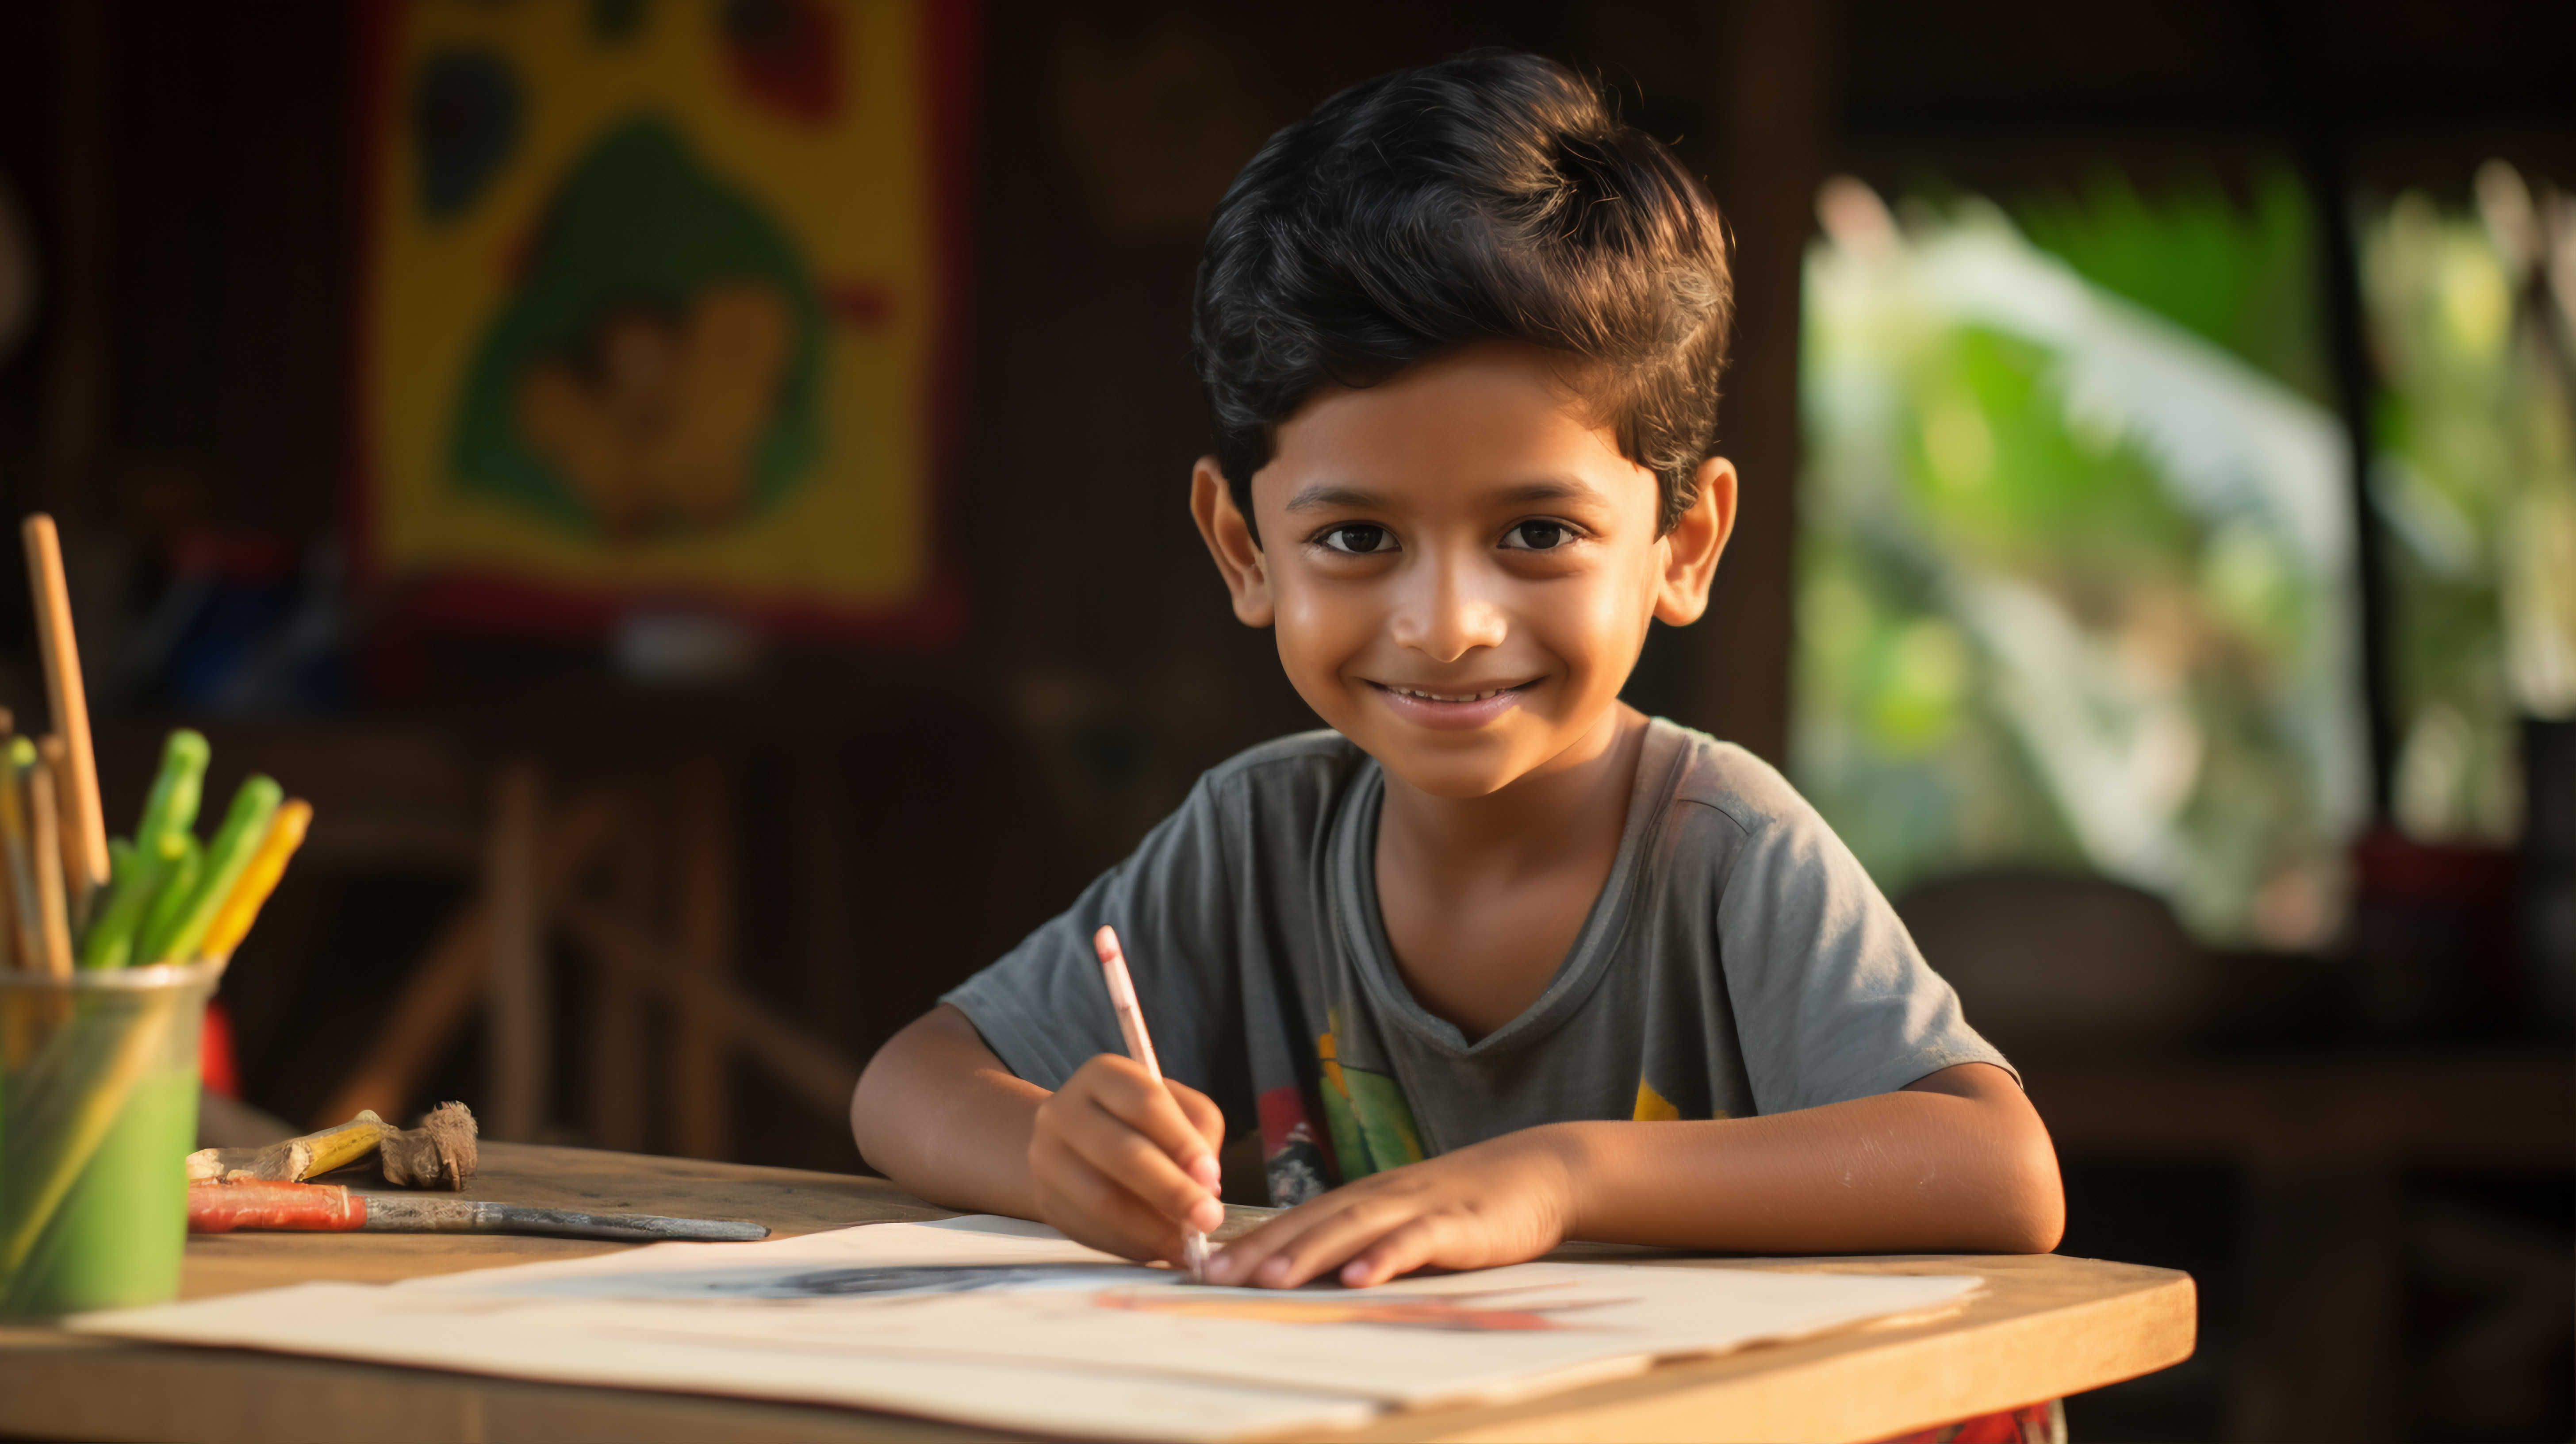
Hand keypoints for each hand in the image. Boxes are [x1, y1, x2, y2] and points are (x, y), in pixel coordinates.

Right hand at [1028, 1054, 1226, 1264]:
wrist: (1068, 1145)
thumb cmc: (1135, 1123)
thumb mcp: (1172, 1107)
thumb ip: (1198, 1131)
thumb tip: (1206, 1182)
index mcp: (1102, 1075)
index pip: (1145, 1103)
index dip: (1183, 1142)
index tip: (1212, 1176)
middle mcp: (1064, 1110)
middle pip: (1121, 1153)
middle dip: (1172, 1191)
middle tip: (1208, 1218)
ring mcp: (1047, 1158)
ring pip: (1102, 1199)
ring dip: (1152, 1228)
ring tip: (1186, 1243)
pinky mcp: (1046, 1200)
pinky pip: (1092, 1230)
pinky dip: (1131, 1245)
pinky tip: (1158, 1248)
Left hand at [1204, 1126, 1581, 1287]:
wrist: (1537, 1172)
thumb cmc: (1468, 1203)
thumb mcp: (1408, 1218)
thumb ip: (1364, 1238)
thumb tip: (1313, 1272)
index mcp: (1365, 1198)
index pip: (1297, 1220)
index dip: (1250, 1242)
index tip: (1202, 1265)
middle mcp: (1382, 1196)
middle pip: (1312, 1222)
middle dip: (1261, 1250)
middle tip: (1214, 1275)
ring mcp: (1419, 1207)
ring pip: (1354, 1228)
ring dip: (1309, 1254)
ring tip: (1269, 1281)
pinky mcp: (1458, 1223)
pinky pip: (1417, 1241)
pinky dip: (1387, 1257)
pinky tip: (1360, 1277)